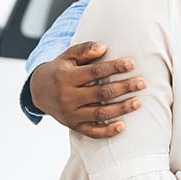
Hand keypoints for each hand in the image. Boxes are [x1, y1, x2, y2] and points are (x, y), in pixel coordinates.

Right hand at [28, 41, 145, 137]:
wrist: (38, 92)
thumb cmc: (60, 70)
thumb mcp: (67, 56)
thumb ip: (84, 50)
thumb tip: (104, 47)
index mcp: (66, 77)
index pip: (95, 72)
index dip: (114, 67)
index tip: (132, 63)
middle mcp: (67, 97)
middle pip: (101, 93)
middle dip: (124, 87)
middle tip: (142, 83)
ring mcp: (70, 114)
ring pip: (99, 113)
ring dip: (121, 109)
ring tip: (138, 102)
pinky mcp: (73, 126)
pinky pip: (92, 132)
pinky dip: (107, 131)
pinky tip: (122, 126)